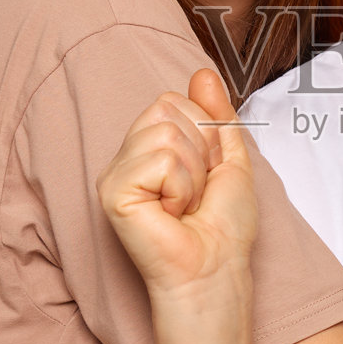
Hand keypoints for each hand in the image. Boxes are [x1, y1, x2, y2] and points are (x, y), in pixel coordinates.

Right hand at [96, 69, 257, 294]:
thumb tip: (202, 73)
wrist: (216, 270)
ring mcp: (115, 173)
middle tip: (194, 193)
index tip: (206, 175)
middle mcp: (127, 156)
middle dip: (199, 150)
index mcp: (149, 147)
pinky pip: (160, 160)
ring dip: (192, 174)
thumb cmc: (223, 228)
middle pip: (166, 107)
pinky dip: (180, 188)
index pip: (174, 100)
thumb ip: (216, 115)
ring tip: (184, 206)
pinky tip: (171, 214)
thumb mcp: (230, 159)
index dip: (205, 135)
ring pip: (164, 133)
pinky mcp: (112, 191)